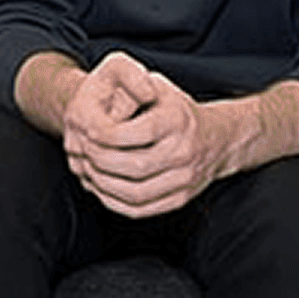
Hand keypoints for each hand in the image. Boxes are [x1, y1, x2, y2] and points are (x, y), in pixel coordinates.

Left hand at [61, 52, 231, 217]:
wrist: (216, 140)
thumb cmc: (176, 111)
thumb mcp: (159, 88)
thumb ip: (132, 89)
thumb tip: (104, 106)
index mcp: (179, 121)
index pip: (140, 133)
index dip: (108, 135)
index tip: (87, 132)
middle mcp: (185, 152)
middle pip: (135, 166)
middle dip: (101, 161)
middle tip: (82, 153)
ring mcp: (185, 180)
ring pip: (135, 193)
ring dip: (104, 185)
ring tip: (87, 171)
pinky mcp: (179, 200)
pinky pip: (140, 209)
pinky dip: (114, 202)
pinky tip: (100, 187)